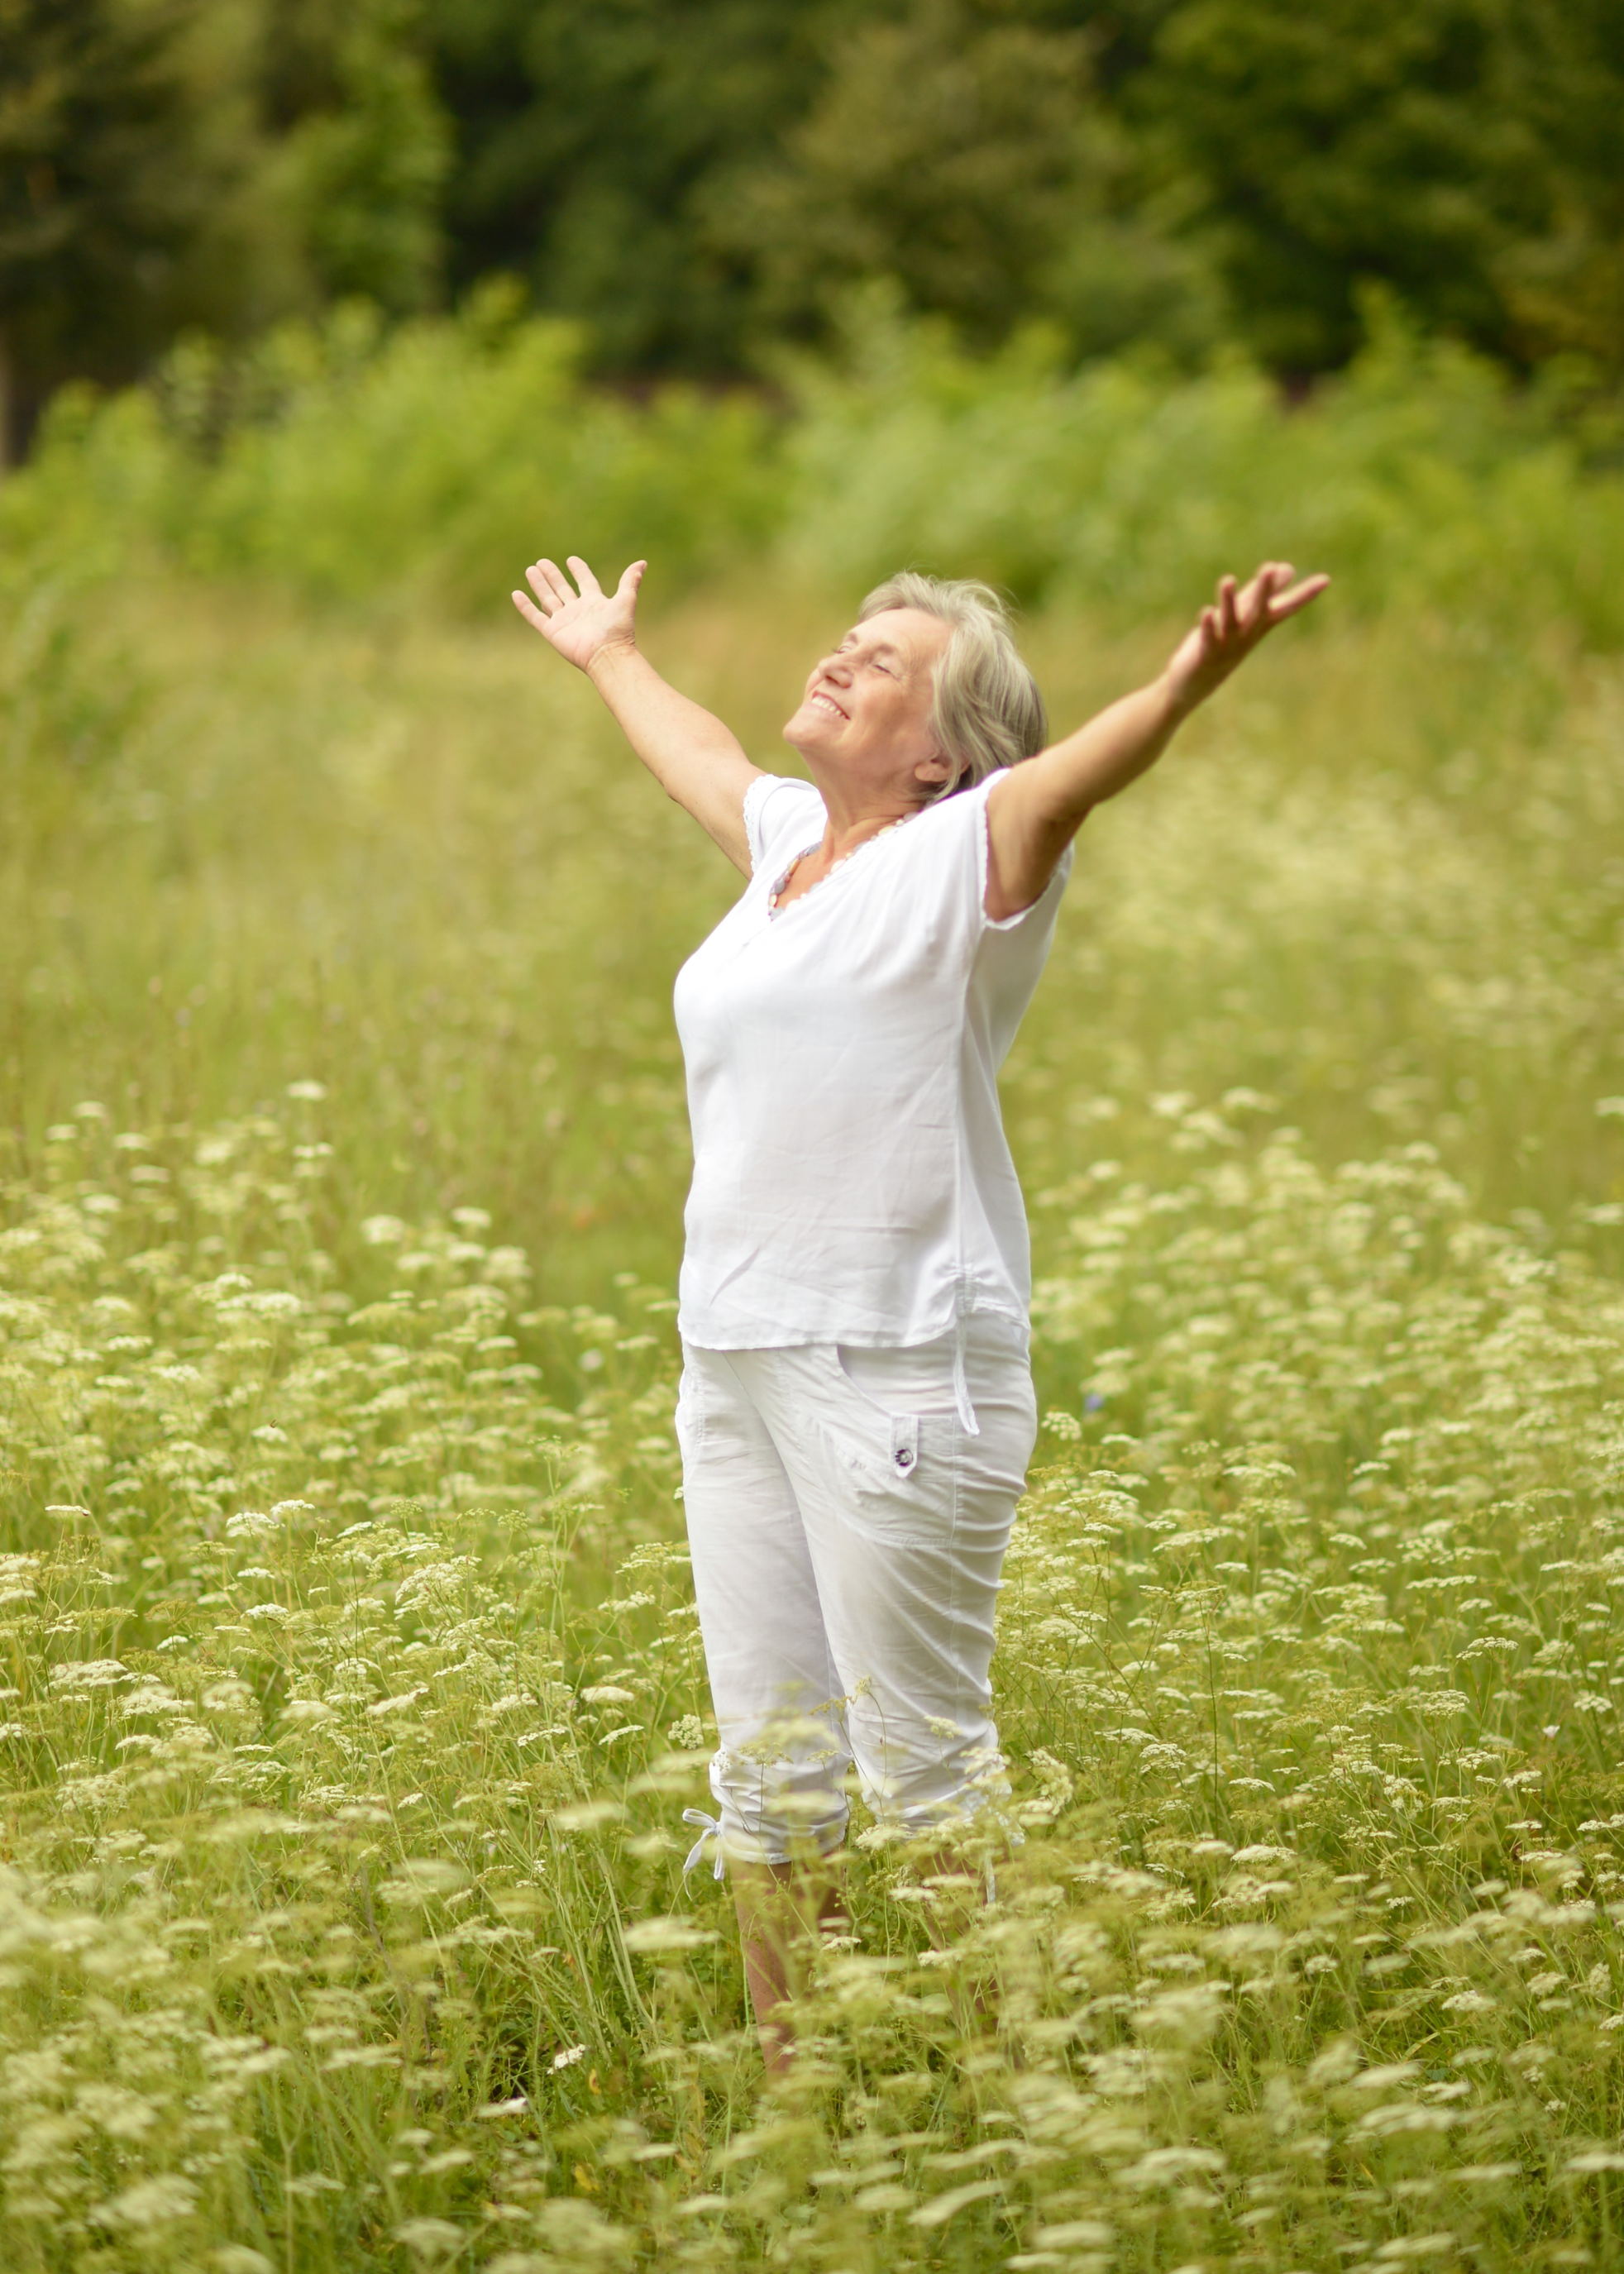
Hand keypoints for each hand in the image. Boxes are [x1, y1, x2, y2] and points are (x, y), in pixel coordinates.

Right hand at [511, 554, 645, 671]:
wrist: (607, 654)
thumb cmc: (619, 629)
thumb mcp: (626, 600)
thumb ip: (630, 581)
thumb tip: (642, 563)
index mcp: (594, 602)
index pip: (585, 582)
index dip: (579, 571)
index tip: (571, 560)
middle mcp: (578, 611)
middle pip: (562, 589)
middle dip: (553, 576)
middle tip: (542, 562)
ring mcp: (564, 621)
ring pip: (548, 599)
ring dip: (539, 585)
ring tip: (531, 570)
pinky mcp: (553, 632)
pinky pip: (535, 617)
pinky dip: (525, 606)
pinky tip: (516, 594)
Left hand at [1165, 561, 1328, 716]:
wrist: (1195, 685)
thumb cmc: (1224, 644)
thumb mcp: (1246, 616)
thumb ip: (1265, 593)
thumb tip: (1288, 567)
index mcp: (1259, 625)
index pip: (1287, 607)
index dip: (1305, 595)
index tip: (1326, 579)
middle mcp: (1247, 635)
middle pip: (1259, 610)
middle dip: (1264, 590)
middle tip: (1270, 567)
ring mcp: (1227, 646)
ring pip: (1230, 622)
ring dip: (1228, 601)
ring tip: (1227, 579)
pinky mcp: (1206, 655)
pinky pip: (1208, 639)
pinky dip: (1208, 627)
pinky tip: (1206, 612)